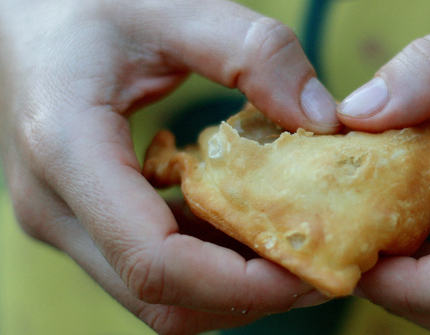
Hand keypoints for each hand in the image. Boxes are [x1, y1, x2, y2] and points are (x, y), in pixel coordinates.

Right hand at [0, 0, 337, 332]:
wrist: (25, 11)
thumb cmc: (88, 1)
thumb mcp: (174, 7)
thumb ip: (254, 53)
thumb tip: (325, 120)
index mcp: (67, 151)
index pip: (155, 262)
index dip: (240, 285)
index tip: (310, 269)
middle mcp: (56, 205)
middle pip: (161, 297)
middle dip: (249, 297)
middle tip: (321, 266)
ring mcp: (66, 218)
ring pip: (158, 293)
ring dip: (234, 286)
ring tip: (300, 249)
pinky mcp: (84, 217)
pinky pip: (154, 264)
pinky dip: (210, 261)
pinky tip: (255, 227)